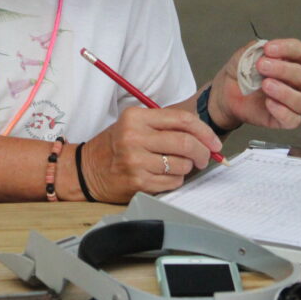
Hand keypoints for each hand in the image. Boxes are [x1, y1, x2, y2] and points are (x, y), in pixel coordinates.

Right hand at [80, 107, 222, 202]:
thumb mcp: (135, 125)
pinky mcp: (137, 182)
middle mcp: (134, 137)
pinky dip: (176, 180)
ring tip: (177, 166)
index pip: (182, 120)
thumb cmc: (116, 146)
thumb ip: (166, 126)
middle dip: (203, 152)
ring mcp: (135, 161)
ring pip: (182, 165)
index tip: (214, 142)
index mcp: (136, 117)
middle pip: (185, 143)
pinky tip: (164, 176)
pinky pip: (172, 182)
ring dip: (187, 168)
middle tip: (205, 157)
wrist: (86, 170)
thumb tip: (205, 138)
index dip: (204, 132)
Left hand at [210, 38, 300, 130]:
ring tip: (265, 85)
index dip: (287, 49)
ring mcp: (297, 101)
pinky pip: (293, 120)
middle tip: (262, 66)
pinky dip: (282, 112)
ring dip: (284, 92)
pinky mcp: (287, 119)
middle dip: (282, 70)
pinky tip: (268, 103)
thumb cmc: (245, 71)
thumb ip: (257, 48)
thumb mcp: (247, 53)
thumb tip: (266, 50)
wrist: (228, 91)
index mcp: (298, 61)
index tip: (268, 48)